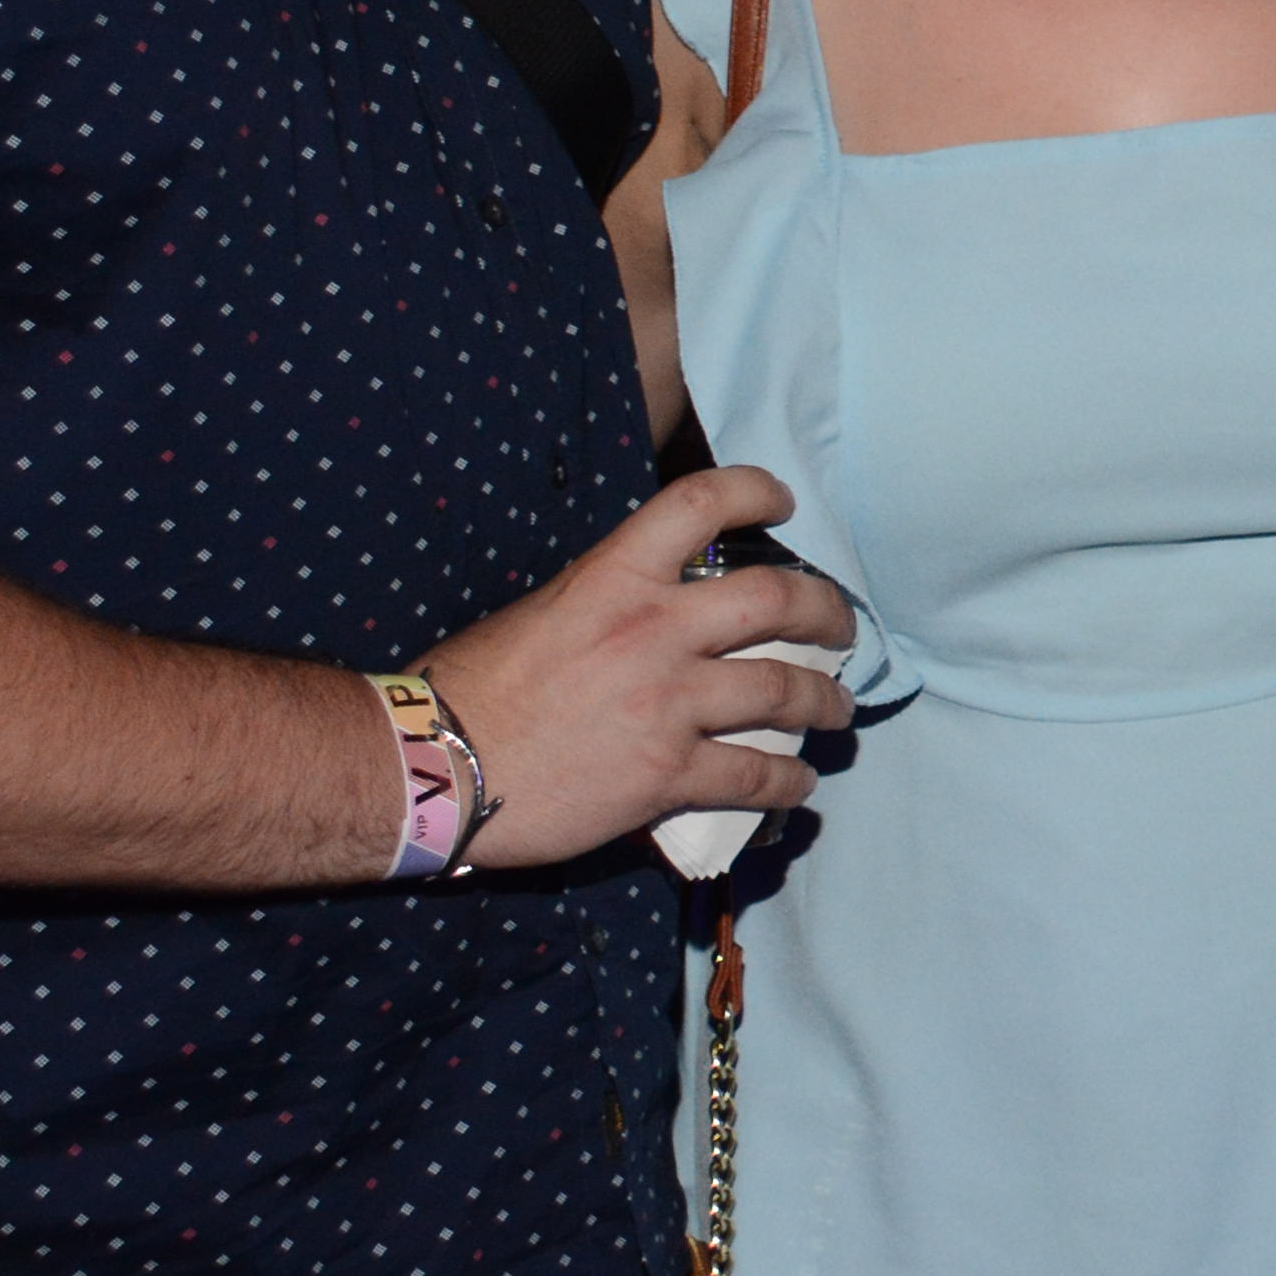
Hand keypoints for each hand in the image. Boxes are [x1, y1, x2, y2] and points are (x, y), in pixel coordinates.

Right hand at [423, 462, 857, 870]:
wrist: (435, 764)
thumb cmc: (470, 686)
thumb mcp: (543, 610)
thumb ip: (608, 600)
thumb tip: (652, 608)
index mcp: (614, 576)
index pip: (701, 503)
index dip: (756, 491)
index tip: (784, 502)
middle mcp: (654, 630)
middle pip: (776, 600)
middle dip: (826, 613)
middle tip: (841, 627)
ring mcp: (668, 703)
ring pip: (784, 691)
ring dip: (824, 701)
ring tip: (838, 708)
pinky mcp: (667, 774)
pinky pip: (754, 774)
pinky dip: (788, 780)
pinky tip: (800, 784)